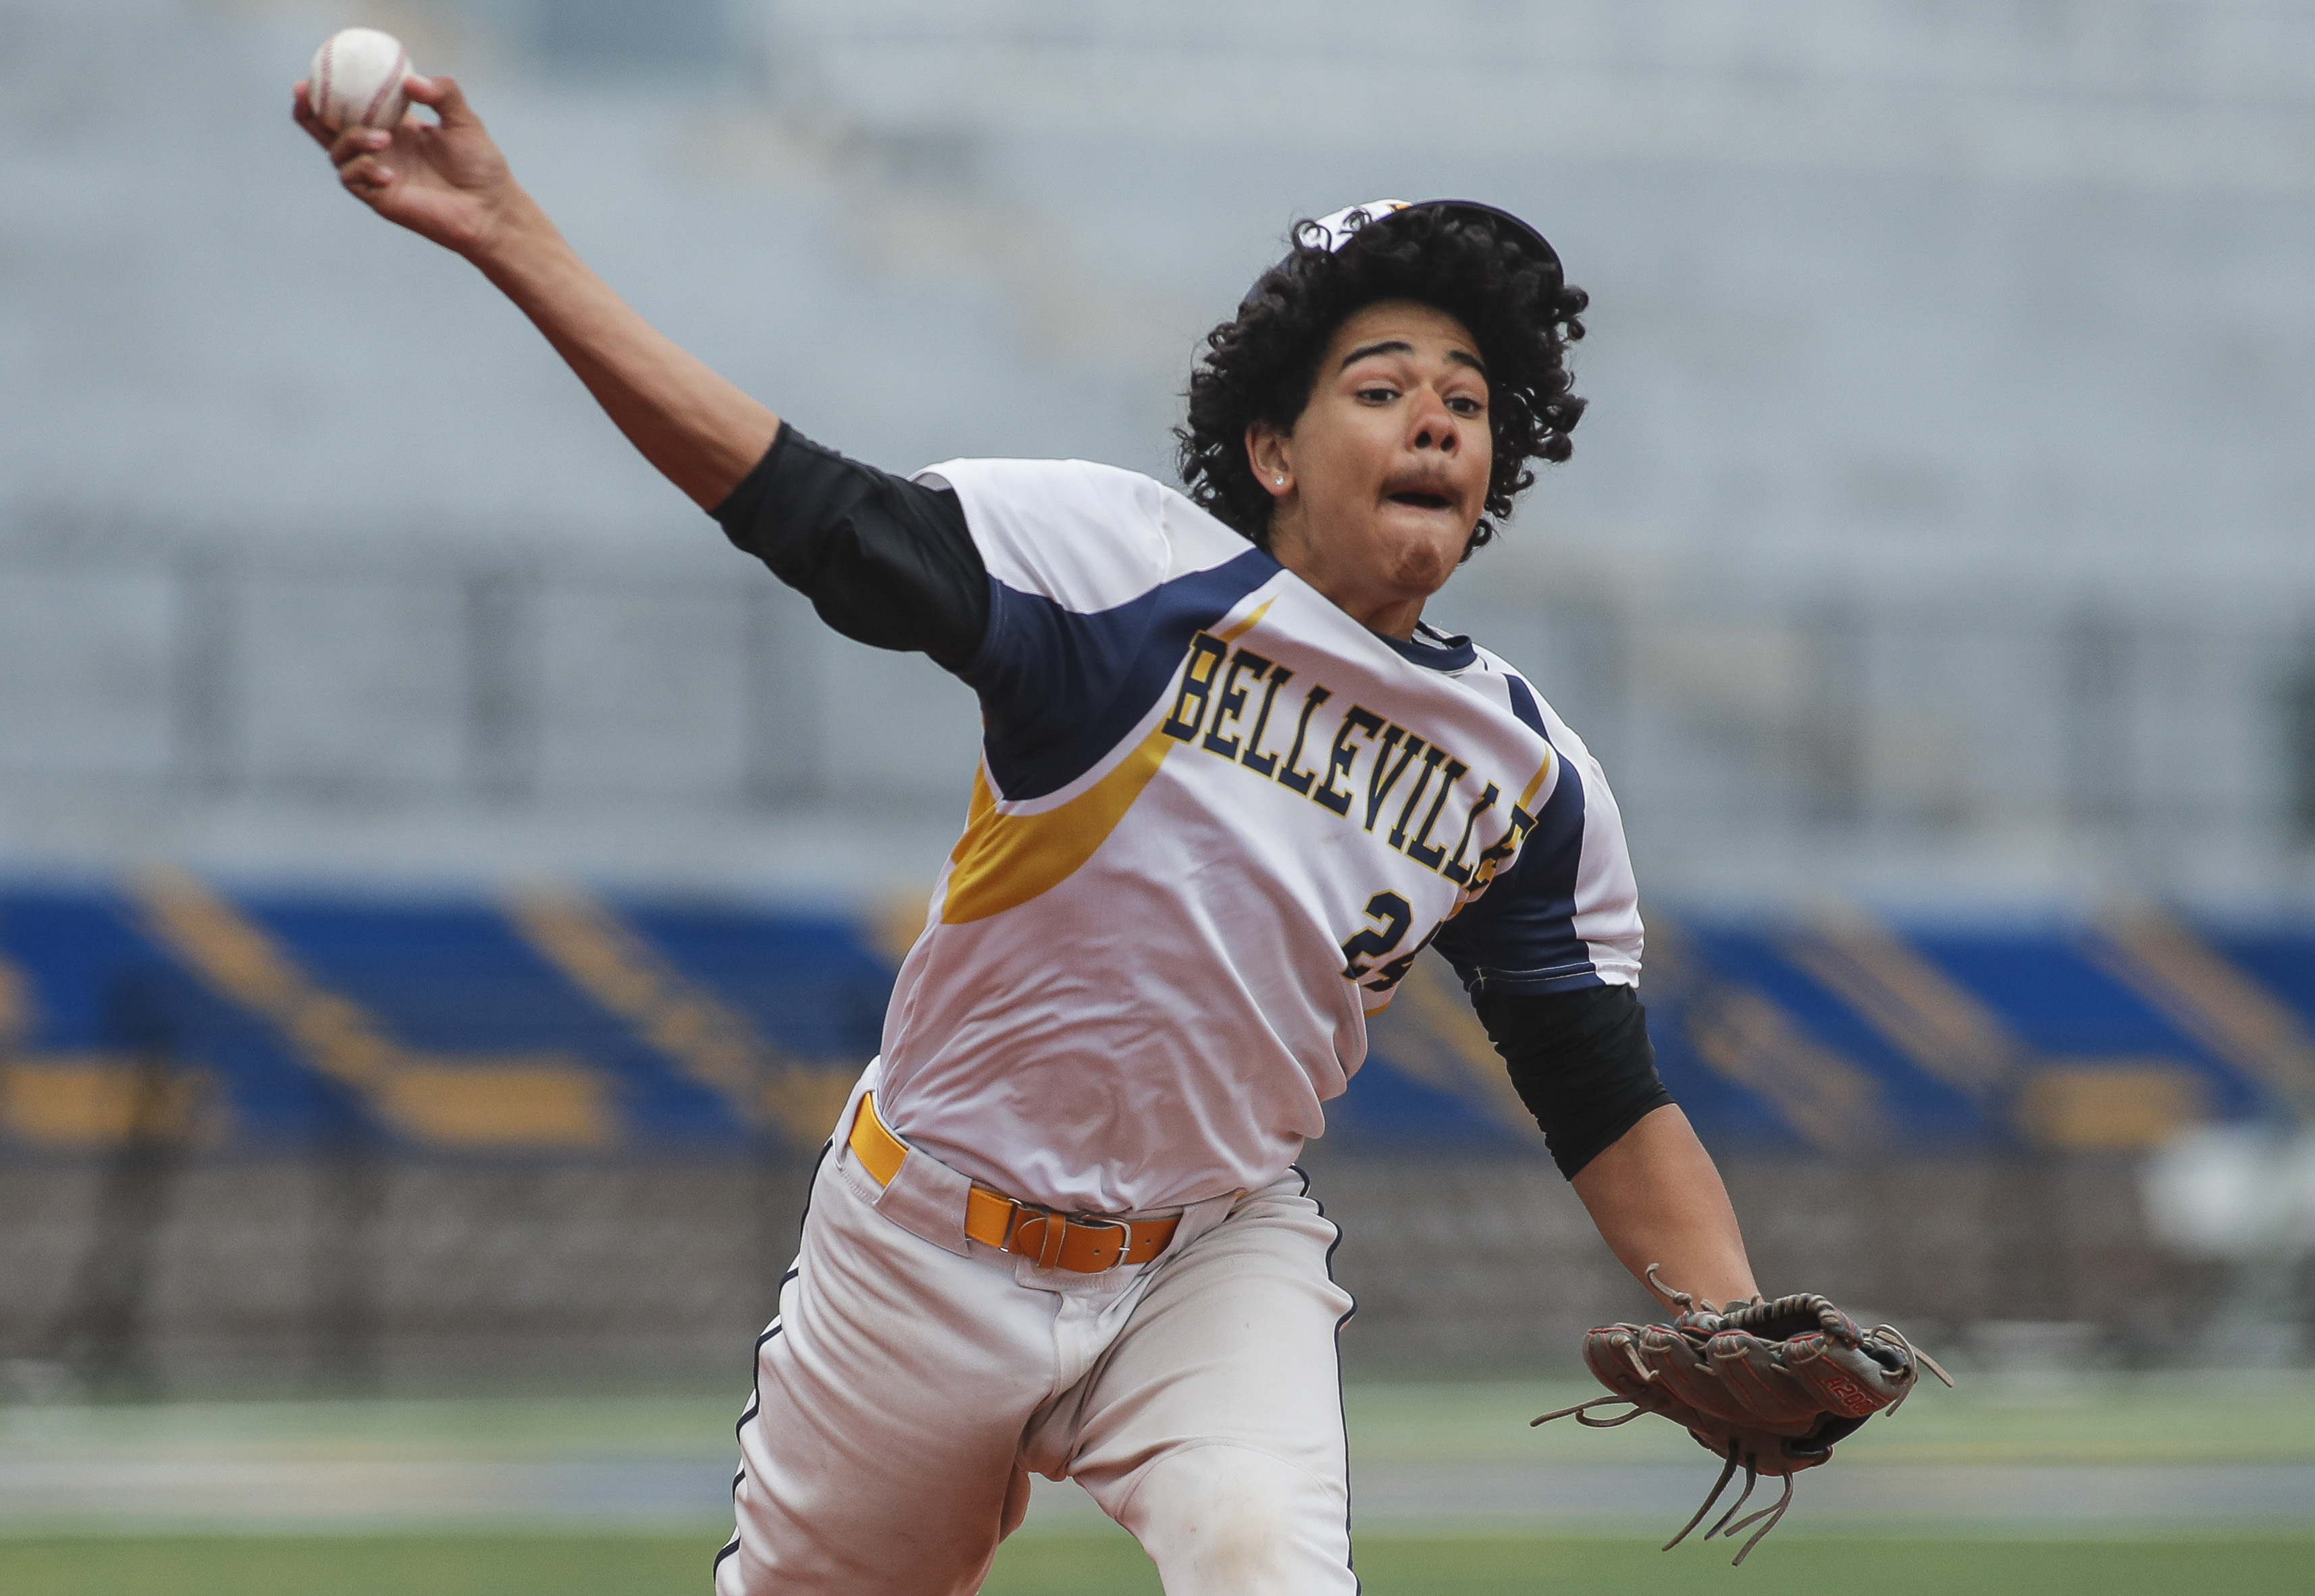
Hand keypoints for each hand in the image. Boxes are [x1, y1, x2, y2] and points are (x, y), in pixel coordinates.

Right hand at [293, 73, 522, 257]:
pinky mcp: (378, 199)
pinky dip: (363, 169)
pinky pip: (351, 179)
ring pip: (336, 152)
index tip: (319, 68)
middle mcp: (380, 149)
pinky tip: (389, 174)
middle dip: (308, 111)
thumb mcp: (465, 121)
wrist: (491, 209)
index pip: (353, 106)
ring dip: (352, 139)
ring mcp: (376, 174)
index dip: (332, 90)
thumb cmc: (481, 167)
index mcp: (395, 127)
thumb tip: (411, 82)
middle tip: (303, 91)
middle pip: (327, 129)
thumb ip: (443, 94)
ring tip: (384, 138)